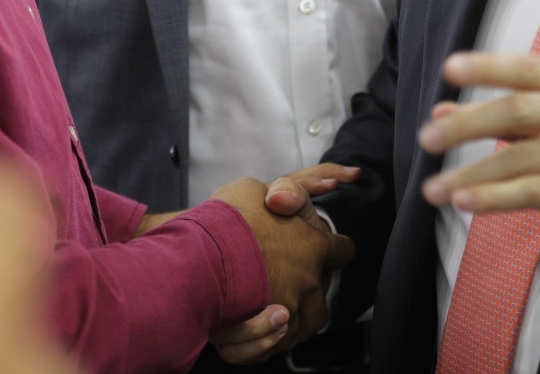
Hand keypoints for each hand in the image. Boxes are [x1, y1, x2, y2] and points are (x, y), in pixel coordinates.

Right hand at [210, 175, 355, 356]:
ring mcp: (288, 312)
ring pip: (299, 329)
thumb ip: (279, 194)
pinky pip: (271, 348)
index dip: (337, 250)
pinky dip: (263, 344)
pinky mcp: (264, 336)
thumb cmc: (225, 222)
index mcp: (312, 246)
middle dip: (310, 300)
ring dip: (287, 325)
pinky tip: (252, 331)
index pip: (342, 251)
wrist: (197, 258)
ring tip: (268, 316)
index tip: (330, 254)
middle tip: (290, 292)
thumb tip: (283, 201)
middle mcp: (307, 282)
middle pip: (322, 301)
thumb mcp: (252, 190)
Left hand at [417, 52, 539, 258]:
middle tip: (427, 139)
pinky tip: (465, 201)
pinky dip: (495, 197)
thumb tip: (442, 113)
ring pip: (520, 158)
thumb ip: (503, 118)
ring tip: (434, 187)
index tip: (450, 70)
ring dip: (471, 173)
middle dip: (468, 125)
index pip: (527, 68)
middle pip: (517, 111)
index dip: (488, 67)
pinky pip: (533, 192)